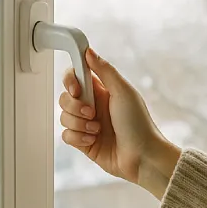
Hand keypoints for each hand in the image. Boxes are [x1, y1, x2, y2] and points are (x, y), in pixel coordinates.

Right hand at [59, 48, 181, 198]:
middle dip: (74, 106)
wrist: (142, 157)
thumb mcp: (124, 92)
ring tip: (97, 130)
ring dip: (79, 124)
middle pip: (65, 98)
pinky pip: (67, 135)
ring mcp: (87, 125)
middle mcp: (92, 106)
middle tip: (92, 113)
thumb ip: (105, 70)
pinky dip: (78, 138)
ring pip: (64, 117)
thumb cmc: (139, 124)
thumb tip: (89, 51)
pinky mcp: (84, 142)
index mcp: (102, 91)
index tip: (77, 89)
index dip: (70, 81)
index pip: (75, 77)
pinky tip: (93, 140)